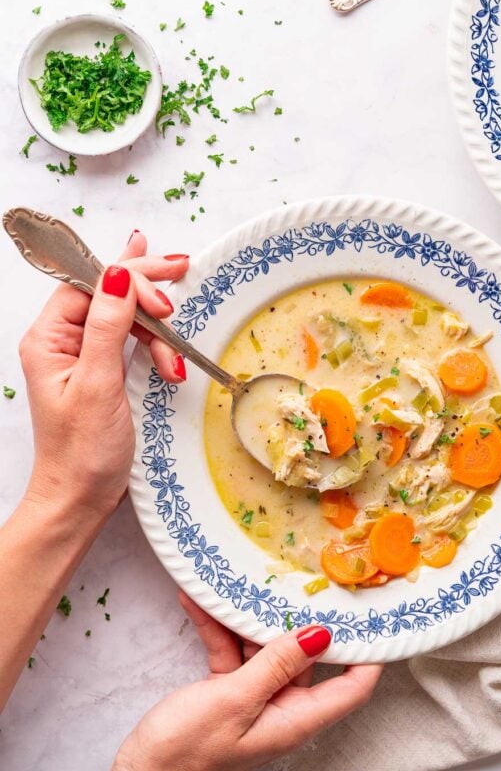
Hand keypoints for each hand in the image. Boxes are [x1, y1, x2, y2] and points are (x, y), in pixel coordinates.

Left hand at [19, 230, 189, 522]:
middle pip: (108, 292)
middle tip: (181, 271)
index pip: (89, 283)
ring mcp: (83, 356)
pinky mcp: (103, 372)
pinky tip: (171, 362)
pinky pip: (131, 341)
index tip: (165, 295)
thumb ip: (107, 325)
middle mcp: (62, 341)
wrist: (80, 499)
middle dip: (146, 291)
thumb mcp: (97, 384)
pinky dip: (157, 349)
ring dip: (158, 333)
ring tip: (175, 365)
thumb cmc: (82, 452)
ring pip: (126, 316)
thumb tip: (117, 273)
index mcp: (48, 338)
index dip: (128, 278)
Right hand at [102, 594, 381, 770]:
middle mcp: (282, 707)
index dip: (368, 654)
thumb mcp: (235, 699)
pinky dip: (219, 629)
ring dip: (249, 618)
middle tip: (304, 576)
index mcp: (296, 717)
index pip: (351, 687)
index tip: (373, 615)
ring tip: (244, 579)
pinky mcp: (227, 692)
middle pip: (307, 657)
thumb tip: (320, 635)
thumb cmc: (187, 751)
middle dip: (302, 618)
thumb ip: (277, 663)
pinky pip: (232, 653)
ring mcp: (254, 699)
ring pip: (265, 649)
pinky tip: (198, 600)